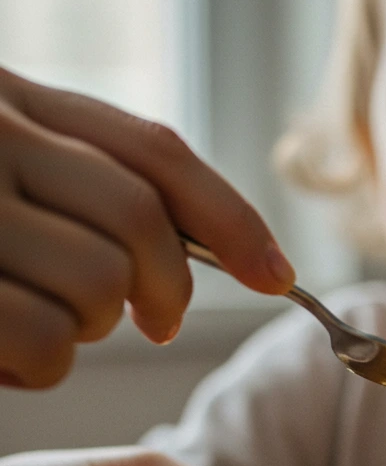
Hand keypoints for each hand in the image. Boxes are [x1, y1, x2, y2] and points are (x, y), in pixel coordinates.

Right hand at [0, 66, 296, 388]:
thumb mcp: (9, 176)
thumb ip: (86, 183)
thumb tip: (217, 254)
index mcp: (9, 97)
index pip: (154, 150)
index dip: (232, 218)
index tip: (278, 276)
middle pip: (142, 218)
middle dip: (168, 288)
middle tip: (152, 323)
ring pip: (104, 282)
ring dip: (92, 328)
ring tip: (33, 325)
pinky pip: (47, 341)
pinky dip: (41, 368)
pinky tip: (4, 358)